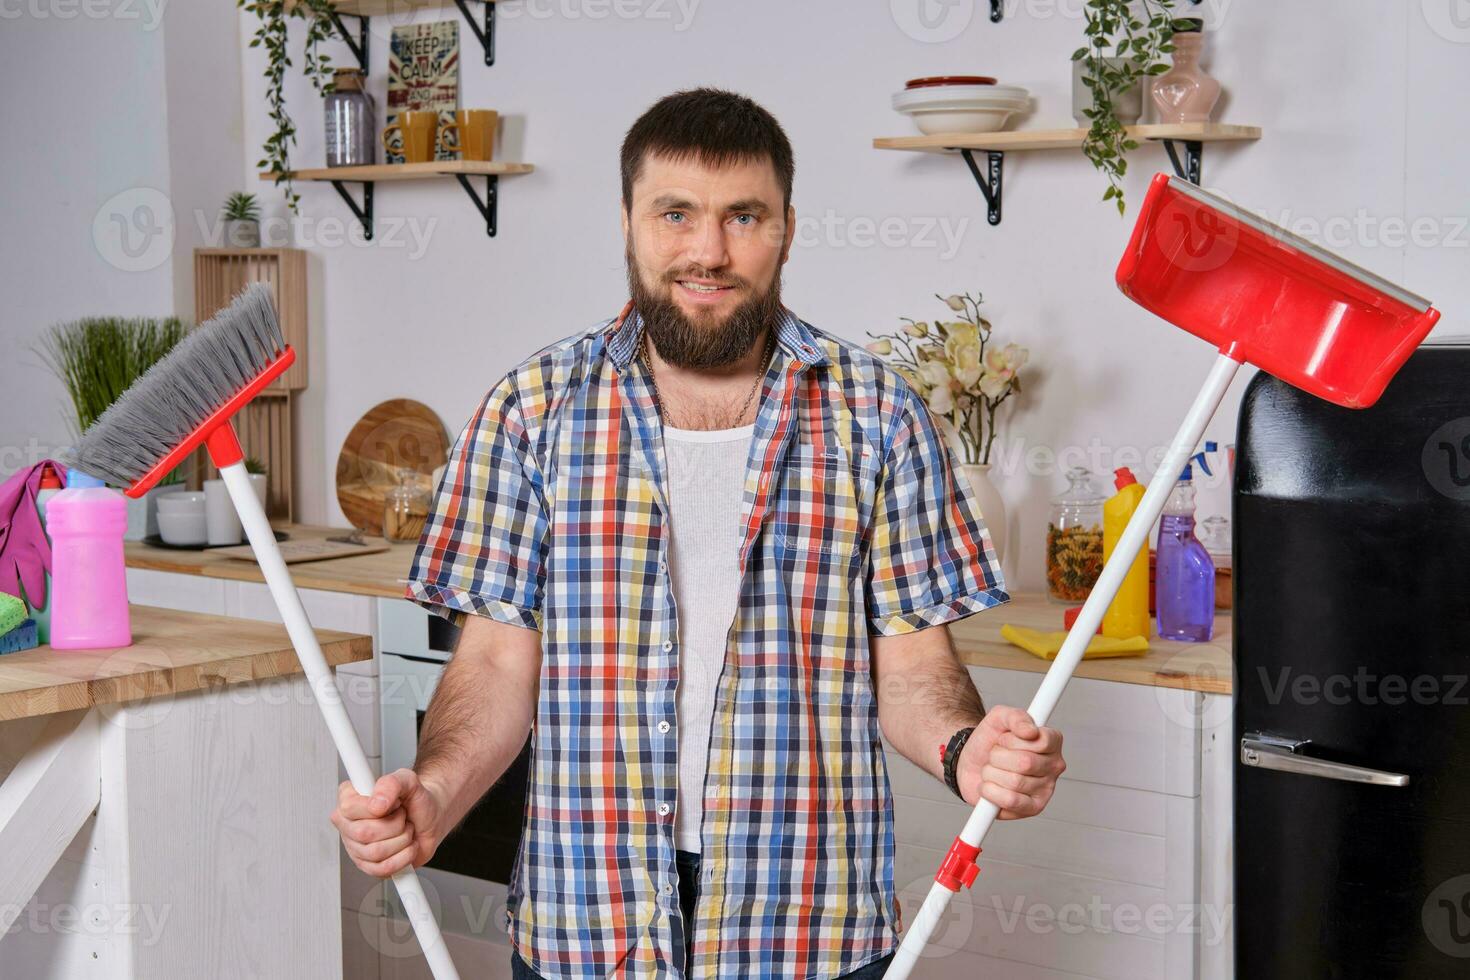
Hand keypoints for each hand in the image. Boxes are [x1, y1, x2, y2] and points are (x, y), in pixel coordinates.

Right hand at [330, 768, 446, 877]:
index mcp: (350, 800)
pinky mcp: (369, 866)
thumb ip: (391, 783)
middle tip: (402, 817)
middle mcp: (348, 825)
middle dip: (395, 825)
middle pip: (365, 833)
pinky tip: (406, 846)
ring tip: (405, 830)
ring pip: (376, 852)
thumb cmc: (416, 800)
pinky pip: (383, 869)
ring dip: (402, 840)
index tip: (393, 802)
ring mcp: (356, 847)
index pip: (349, 807)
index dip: (377, 807)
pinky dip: (404, 857)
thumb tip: (376, 804)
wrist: (431, 818)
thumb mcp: (408, 781)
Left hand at [956, 705, 1064, 818]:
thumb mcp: (999, 718)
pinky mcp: (1033, 808)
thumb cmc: (989, 741)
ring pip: (1015, 782)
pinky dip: (991, 792)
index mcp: (1051, 742)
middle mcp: (1054, 766)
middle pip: (1025, 763)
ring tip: (991, 770)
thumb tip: (1030, 731)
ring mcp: (1046, 789)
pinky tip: (989, 787)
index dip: (1013, 740)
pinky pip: (1011, 801)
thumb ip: (1015, 717)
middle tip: (994, 755)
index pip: (1042, 742)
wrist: (969, 763)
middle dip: (998, 757)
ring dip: (991, 773)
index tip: (1003, 739)